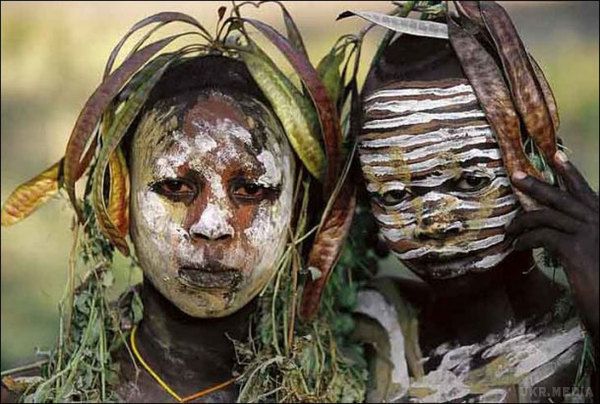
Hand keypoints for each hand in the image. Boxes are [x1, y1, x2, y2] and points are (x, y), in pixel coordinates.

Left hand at [507, 150, 598, 349]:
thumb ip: (580, 236)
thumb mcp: (593, 253)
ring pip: (547, 214)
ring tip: (508, 228)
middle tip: (516, 175)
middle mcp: (599, 221)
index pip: (584, 191)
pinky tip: (516, 246)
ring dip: (522, 220)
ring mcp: (588, 233)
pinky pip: (541, 235)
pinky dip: (525, 239)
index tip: (556, 154)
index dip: (569, 172)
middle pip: (562, 196)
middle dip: (536, 185)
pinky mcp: (576, 249)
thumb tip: (558, 230)